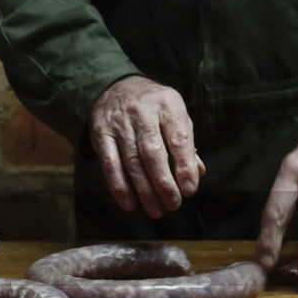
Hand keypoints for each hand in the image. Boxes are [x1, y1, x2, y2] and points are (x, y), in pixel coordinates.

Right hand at [89, 76, 205, 217]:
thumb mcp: (174, 115)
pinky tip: (130, 204)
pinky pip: (110, 165)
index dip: (184, 167)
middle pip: (152, 153)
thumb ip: (186, 143)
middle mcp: (142, 112)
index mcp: (167, 104)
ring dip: (144, 191)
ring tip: (156, 210)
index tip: (189, 189)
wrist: (116, 87)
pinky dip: (120, 187)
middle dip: (164, 184)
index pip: (179, 138)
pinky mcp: (100, 134)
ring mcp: (119, 123)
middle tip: (173, 204)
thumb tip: (197, 173)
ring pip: (132, 162)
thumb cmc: (154, 108)